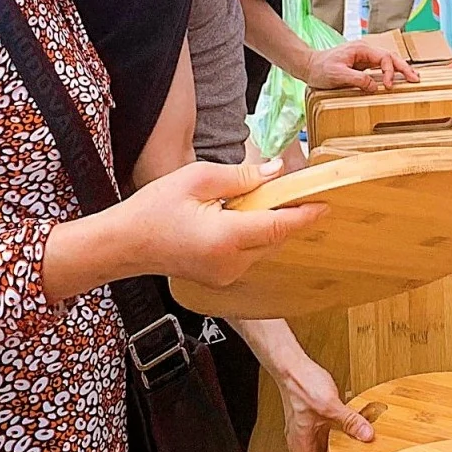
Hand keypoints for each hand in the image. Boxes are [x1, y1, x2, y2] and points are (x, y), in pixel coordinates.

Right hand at [106, 159, 322, 290]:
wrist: (125, 244)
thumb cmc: (154, 208)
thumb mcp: (197, 179)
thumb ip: (241, 177)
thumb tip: (276, 172)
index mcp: (226, 237)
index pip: (278, 226)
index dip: (305, 215)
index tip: (326, 204)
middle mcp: (230, 263)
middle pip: (275, 237)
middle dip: (285, 215)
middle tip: (289, 191)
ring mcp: (226, 275)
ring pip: (264, 247)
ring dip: (267, 225)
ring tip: (250, 202)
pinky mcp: (221, 279)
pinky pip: (250, 255)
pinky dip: (253, 236)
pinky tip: (237, 219)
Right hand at [273, 345, 373, 451]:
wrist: (292, 367)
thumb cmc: (301, 385)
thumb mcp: (330, 405)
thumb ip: (350, 421)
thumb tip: (367, 434)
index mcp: (301, 446)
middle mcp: (302, 443)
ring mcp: (306, 433)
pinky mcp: (312, 423)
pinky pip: (327, 439)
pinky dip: (339, 440)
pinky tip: (351, 433)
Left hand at [303, 40, 419, 91]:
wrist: (308, 66)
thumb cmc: (320, 69)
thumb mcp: (338, 75)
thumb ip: (358, 80)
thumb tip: (375, 87)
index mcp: (361, 49)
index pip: (384, 58)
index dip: (389, 72)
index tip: (387, 87)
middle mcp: (365, 51)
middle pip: (390, 57)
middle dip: (404, 68)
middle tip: (416, 79)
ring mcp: (364, 58)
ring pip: (387, 62)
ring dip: (399, 70)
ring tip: (412, 78)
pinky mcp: (361, 65)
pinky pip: (380, 68)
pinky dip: (390, 73)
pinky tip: (397, 80)